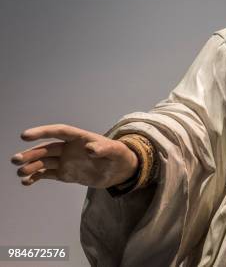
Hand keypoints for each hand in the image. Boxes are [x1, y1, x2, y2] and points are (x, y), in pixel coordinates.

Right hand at [10, 124, 137, 187]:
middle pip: (47, 149)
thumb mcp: (117, 151)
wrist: (121, 170)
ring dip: (31, 166)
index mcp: (80, 138)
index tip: (25, 135)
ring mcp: (66, 161)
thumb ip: (104, 149)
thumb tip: (90, 149)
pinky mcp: (66, 174)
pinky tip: (27, 182)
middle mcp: (70, 148)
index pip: (59, 131)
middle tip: (15, 159)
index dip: (43, 132)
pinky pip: (48, 174)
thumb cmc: (120, 156)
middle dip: (31, 153)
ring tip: (20, 173)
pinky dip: (37, 177)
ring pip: (44, 162)